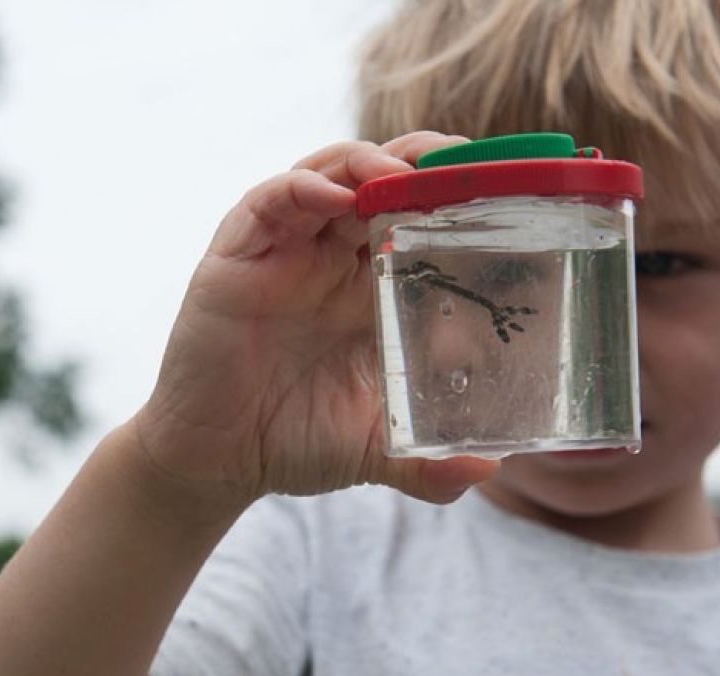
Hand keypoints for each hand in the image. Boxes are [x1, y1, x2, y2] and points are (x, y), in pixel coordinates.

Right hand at [130, 132, 499, 518]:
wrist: (216, 462)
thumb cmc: (292, 441)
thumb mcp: (375, 447)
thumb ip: (430, 465)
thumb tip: (491, 471)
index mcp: (367, 288)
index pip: (416, 215)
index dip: (453, 193)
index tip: (502, 187)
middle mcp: (328, 258)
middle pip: (378, 179)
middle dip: (420, 160)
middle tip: (461, 159)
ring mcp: (282, 253)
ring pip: (327, 175)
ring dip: (366, 162)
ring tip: (402, 170)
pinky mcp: (236, 259)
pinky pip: (267, 202)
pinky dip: (300, 188)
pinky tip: (332, 196)